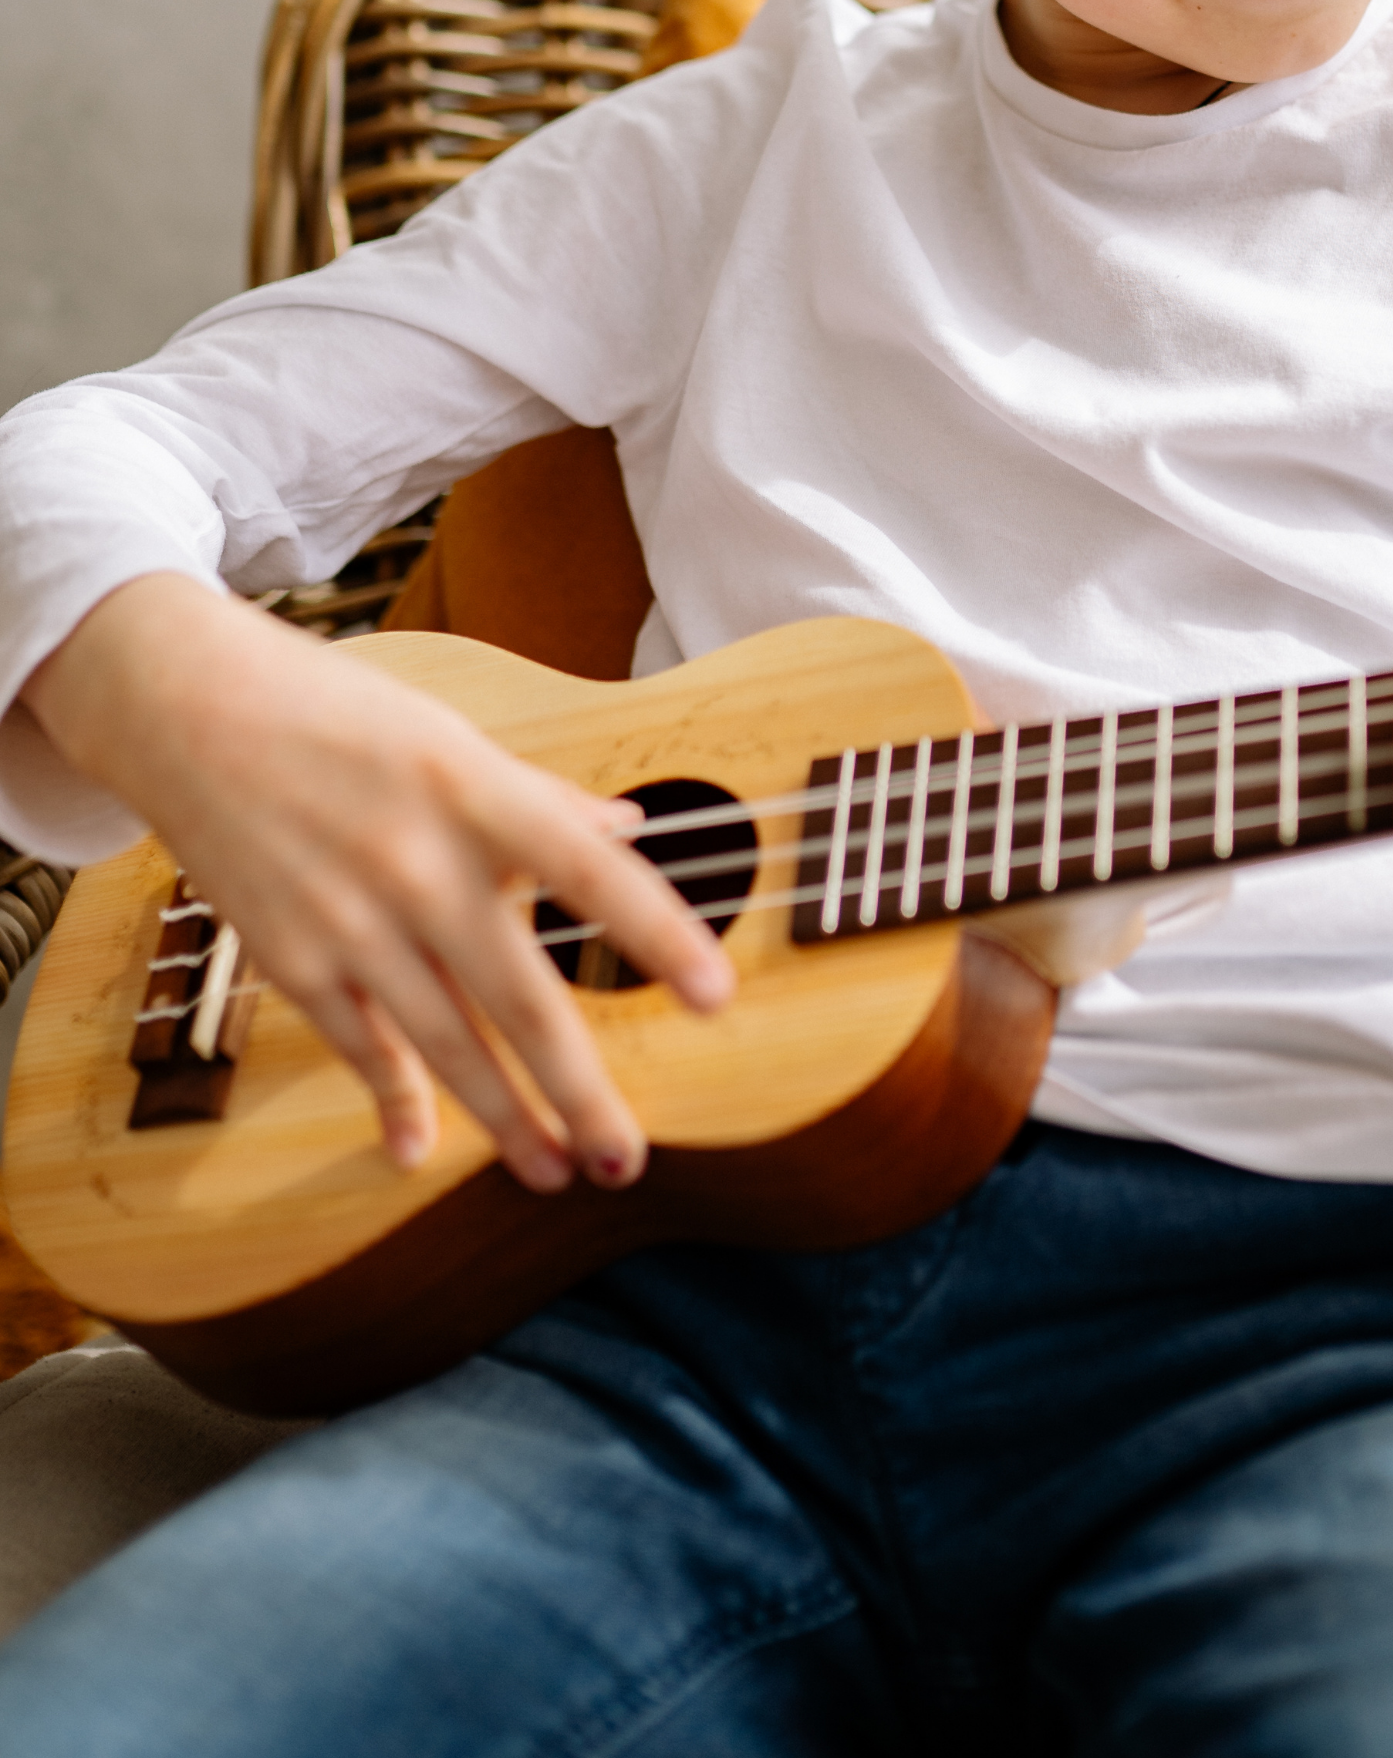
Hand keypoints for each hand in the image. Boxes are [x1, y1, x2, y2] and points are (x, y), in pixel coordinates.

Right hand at [22, 574, 733, 1191]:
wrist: (189, 709)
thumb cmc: (340, 713)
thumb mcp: (452, 733)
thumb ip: (540, 797)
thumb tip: (628, 829)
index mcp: (473, 791)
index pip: (587, 870)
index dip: (657, 933)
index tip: (716, 995)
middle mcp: (416, 861)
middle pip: (515, 994)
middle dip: (576, 1089)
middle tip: (626, 1158)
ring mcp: (348, 917)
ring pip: (441, 1042)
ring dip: (502, 1118)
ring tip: (554, 1171)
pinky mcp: (289, 954)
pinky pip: (357, 1044)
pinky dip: (392, 1100)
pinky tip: (421, 1151)